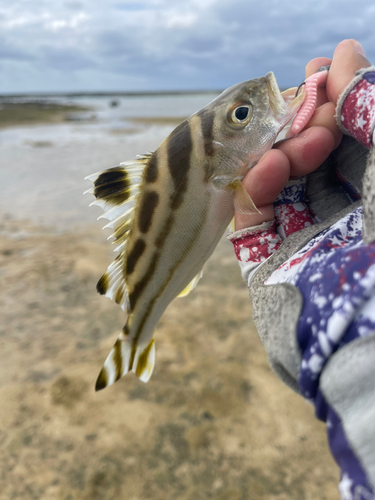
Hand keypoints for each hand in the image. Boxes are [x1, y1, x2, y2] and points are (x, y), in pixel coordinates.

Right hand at [235, 39, 370, 230]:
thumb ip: (368, 105)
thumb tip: (344, 50)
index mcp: (363, 182)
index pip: (338, 139)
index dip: (326, 102)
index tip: (317, 71)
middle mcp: (336, 210)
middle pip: (302, 159)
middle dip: (298, 126)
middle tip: (307, 102)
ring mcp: (303, 238)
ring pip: (273, 187)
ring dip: (277, 154)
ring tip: (295, 139)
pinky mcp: (272, 261)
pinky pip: (253, 222)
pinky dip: (254, 190)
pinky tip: (270, 166)